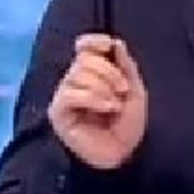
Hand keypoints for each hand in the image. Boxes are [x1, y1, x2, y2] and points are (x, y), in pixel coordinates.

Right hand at [48, 34, 147, 169]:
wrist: (125, 152)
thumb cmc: (128, 123)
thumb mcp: (135, 90)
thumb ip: (126, 66)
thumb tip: (116, 43)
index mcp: (93, 73)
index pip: (83, 47)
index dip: (93, 41)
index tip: (108, 45)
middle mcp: (75, 81)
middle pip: (84, 60)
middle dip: (109, 71)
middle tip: (123, 89)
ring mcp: (65, 96)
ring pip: (77, 75)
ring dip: (103, 87)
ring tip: (115, 104)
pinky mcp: (58, 113)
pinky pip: (70, 94)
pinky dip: (93, 98)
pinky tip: (107, 108)